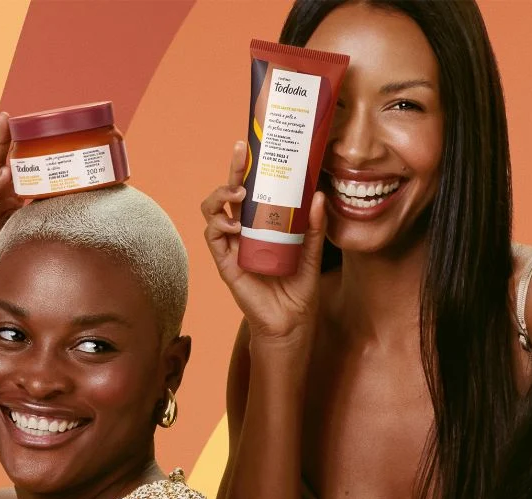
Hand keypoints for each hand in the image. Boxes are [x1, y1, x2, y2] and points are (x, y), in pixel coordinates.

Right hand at [200, 139, 326, 343]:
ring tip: (239, 194)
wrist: (291, 321)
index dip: (248, 166)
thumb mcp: (311, 250)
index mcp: (262, 223)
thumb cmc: (298, 287)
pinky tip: (235, 224)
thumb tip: (318, 195)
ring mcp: (232, 245)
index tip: (251, 144)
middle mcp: (244, 229)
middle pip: (229, 192)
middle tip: (241, 154)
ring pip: (213, 210)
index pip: (252, 188)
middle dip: (232, 170)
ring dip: (221, 195)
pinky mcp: (225, 262)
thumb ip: (313, 225)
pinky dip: (219, 225)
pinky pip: (213, 237)